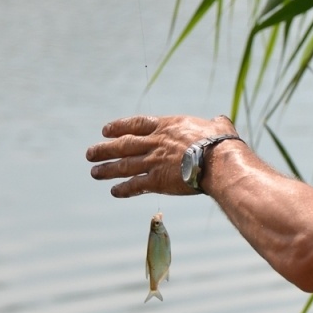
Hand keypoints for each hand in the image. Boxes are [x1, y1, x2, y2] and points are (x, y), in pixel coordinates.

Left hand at [85, 114, 236, 197]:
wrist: (219, 162)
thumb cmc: (222, 143)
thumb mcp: (219, 126)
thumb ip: (215, 123)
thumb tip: (220, 121)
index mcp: (168, 126)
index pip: (136, 125)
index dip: (119, 127)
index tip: (105, 131)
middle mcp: (156, 142)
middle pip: (123, 145)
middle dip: (105, 149)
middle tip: (90, 153)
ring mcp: (154, 161)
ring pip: (124, 165)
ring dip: (107, 169)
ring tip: (94, 172)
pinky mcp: (157, 181)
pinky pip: (135, 185)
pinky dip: (124, 189)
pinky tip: (114, 191)